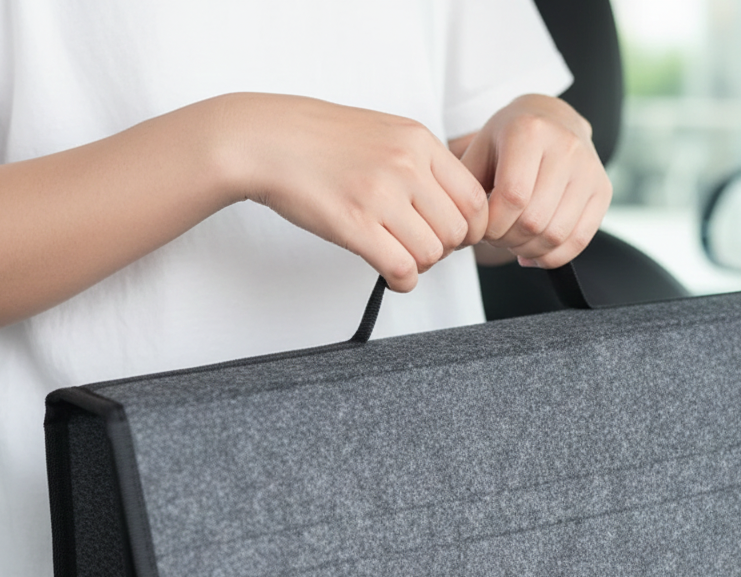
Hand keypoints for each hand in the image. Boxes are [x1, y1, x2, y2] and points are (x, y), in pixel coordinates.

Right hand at [222, 94, 488, 290]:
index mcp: (418, 141)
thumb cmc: (321, 141)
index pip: (474, 198)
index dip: (470, 228)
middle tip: (418, 247)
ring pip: (432, 254)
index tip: (451, 235)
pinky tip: (391, 274)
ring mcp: (380, 194)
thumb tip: (454, 207)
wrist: (266, 140)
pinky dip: (402, 281)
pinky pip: (402, 269)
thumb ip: (421, 163)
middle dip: (443, 249)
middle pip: (457, 232)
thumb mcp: (384, 132)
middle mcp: (406, 165)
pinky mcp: (355, 224)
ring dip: (419, 265)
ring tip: (398, 255)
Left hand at [456, 94, 611, 268]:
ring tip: (514, 242)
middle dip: (508, 241)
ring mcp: (589, 168)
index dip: (493, 227)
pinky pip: (579, 240)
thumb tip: (463, 233)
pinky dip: (552, 257)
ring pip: (556, 235)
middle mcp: (566, 146)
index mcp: (529, 131)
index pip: (512, 198)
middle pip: (534, 220)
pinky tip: (534, 253)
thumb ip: (465, 189)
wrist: (552, 120)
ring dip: (528, 250)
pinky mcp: (603, 190)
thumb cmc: (507, 143)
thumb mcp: (478, 152)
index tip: (482, 229)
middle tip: (497, 237)